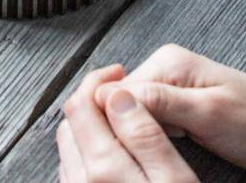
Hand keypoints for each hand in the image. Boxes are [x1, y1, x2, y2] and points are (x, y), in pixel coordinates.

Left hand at [58, 64, 197, 182]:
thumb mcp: (175, 177)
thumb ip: (145, 136)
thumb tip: (118, 95)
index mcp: (103, 167)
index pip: (81, 105)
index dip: (99, 80)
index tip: (121, 73)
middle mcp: (80, 180)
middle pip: (70, 122)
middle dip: (92, 98)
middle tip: (121, 91)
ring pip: (69, 145)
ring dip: (88, 123)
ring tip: (119, 118)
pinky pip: (73, 168)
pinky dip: (86, 149)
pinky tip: (112, 149)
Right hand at [89, 45, 245, 178]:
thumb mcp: (207, 114)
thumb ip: (159, 102)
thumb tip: (111, 94)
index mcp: (168, 63)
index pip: (112, 92)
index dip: (114, 125)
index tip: (130, 150)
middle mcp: (167, 70)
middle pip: (119, 104)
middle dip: (126, 132)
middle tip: (150, 155)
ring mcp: (174, 90)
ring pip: (132, 117)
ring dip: (140, 138)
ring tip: (160, 156)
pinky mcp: (183, 110)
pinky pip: (150, 124)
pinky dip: (152, 142)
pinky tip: (164, 156)